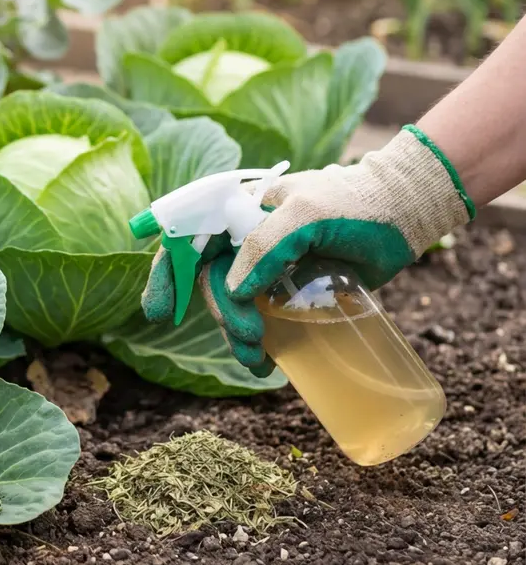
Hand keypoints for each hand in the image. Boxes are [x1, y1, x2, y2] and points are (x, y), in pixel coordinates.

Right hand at [143, 126, 473, 374]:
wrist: (405, 213)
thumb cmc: (354, 203)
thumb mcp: (306, 215)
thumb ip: (266, 245)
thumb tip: (235, 290)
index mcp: (238, 211)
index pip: (186, 239)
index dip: (166, 275)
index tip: (160, 314)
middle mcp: (245, 239)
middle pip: (209, 281)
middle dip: (221, 314)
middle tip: (250, 336)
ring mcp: (267, 266)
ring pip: (234, 305)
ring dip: (236, 336)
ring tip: (257, 361)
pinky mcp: (291, 288)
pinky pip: (262, 317)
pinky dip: (259, 342)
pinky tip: (269, 361)